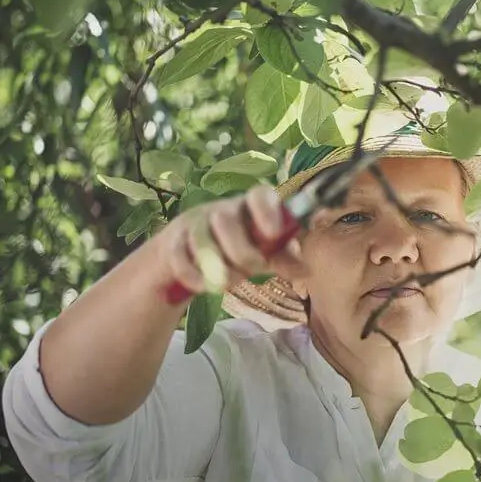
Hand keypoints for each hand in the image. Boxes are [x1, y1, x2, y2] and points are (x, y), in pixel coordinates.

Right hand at [157, 185, 306, 300]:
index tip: (273, 234)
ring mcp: (195, 223)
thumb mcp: (265, 253)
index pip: (259, 195)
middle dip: (241, 252)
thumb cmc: (238, 247)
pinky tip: (206, 286)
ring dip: (218, 268)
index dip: (266, 211)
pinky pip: (181, 259)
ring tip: (231, 281)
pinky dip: (195, 278)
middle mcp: (222, 209)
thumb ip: (284, 259)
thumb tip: (307, 269)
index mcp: (250, 207)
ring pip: (202, 241)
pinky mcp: (173, 241)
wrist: (191, 252)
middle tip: (254, 270)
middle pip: (227, 221)